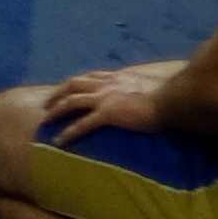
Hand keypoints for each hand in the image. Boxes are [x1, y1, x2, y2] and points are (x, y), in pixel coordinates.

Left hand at [37, 64, 169, 140]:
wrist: (173, 100)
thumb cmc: (169, 95)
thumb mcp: (152, 86)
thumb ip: (144, 88)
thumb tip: (148, 94)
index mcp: (118, 77)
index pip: (91, 76)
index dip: (77, 83)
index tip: (68, 89)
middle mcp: (107, 84)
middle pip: (73, 84)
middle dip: (57, 93)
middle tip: (46, 104)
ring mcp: (105, 98)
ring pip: (71, 101)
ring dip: (55, 111)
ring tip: (44, 122)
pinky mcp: (108, 113)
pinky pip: (82, 124)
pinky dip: (68, 133)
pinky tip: (59, 142)